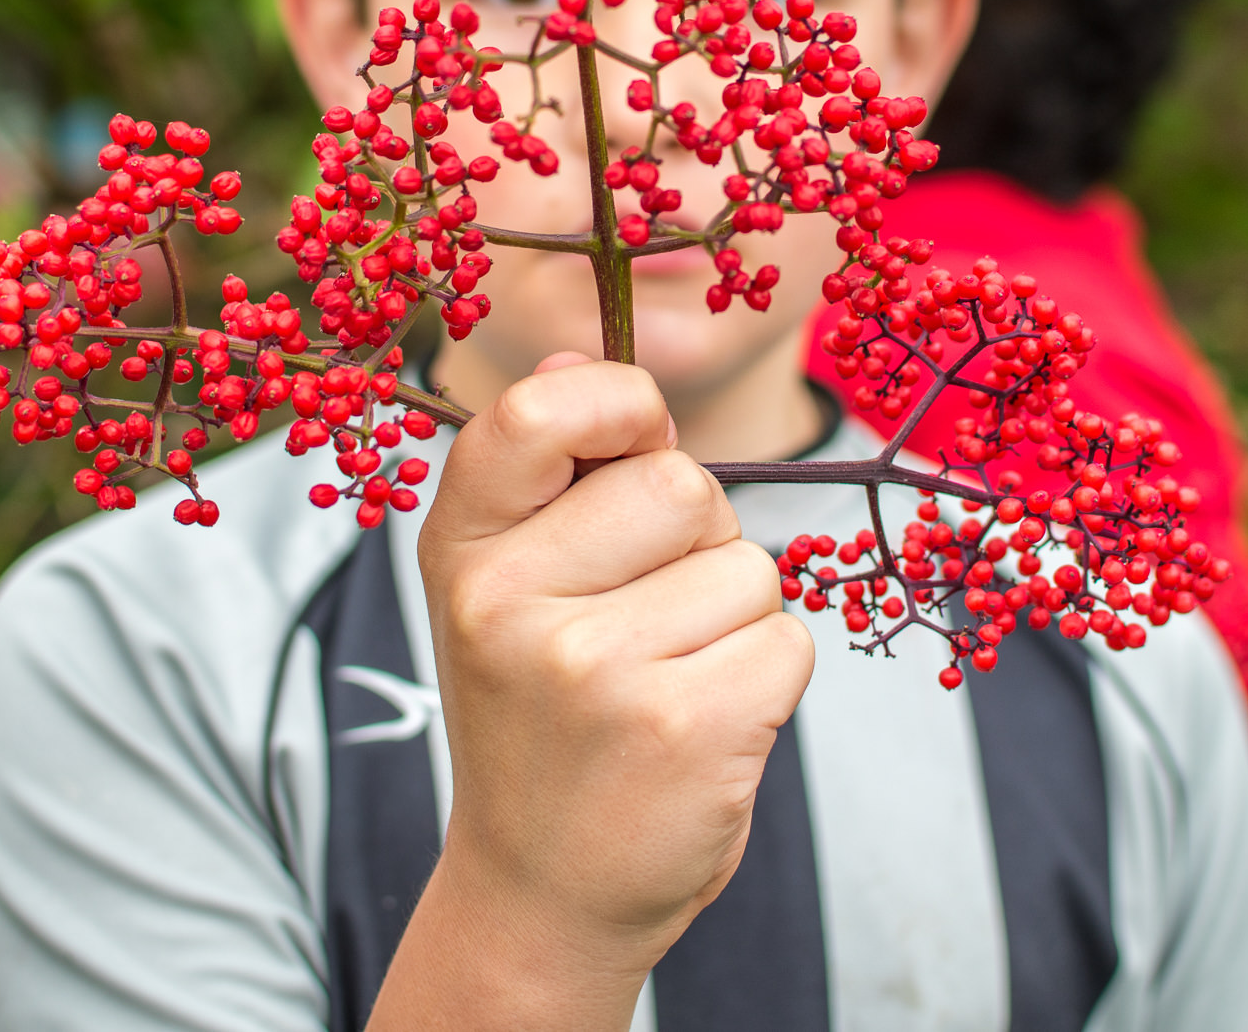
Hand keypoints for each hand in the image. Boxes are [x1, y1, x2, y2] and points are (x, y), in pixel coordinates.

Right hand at [368, 356, 815, 1031]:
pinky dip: (767, 678)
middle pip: (680, 484)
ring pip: (747, 566)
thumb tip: (585, 354)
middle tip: (643, 619)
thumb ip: (547, 474)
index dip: (617, 407)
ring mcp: (593, 668)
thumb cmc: (544, 716)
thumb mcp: (504, 589)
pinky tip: (700, 726)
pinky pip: (788, 639)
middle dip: (696, 538)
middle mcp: (507, 602)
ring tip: (666, 682)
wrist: (541, 893)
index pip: (537, 408)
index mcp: (459, 549)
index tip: (629, 450)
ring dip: (734, 618)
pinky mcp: (682, 727)